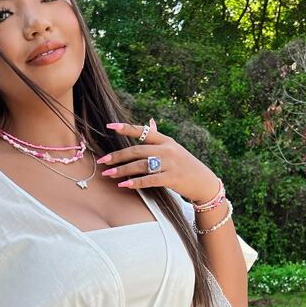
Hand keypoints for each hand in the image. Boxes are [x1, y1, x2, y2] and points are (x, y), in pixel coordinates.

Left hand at [99, 119, 220, 202]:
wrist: (203, 182)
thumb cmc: (185, 164)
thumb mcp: (174, 147)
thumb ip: (158, 136)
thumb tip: (149, 121)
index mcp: (166, 140)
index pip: (143, 131)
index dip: (126, 128)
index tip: (109, 126)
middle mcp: (167, 149)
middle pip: (136, 150)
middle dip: (117, 156)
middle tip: (102, 161)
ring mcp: (170, 163)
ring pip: (140, 165)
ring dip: (122, 170)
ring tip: (108, 174)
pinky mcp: (171, 178)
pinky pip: (149, 180)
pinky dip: (135, 182)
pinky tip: (123, 185)